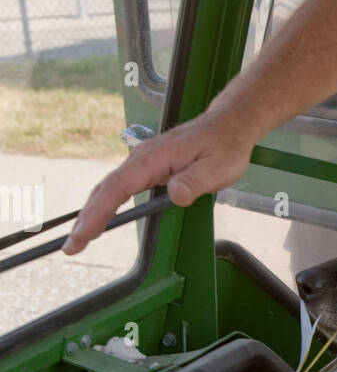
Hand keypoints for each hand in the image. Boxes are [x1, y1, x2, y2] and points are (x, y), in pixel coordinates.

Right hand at [62, 110, 254, 253]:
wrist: (229, 125)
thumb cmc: (224, 146)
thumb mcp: (217, 167)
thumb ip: (194, 181)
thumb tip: (175, 195)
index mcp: (154, 158)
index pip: (119, 187)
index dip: (99, 212)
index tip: (84, 233)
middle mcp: (142, 158)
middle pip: (106, 189)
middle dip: (86, 218)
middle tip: (71, 247)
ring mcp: (143, 162)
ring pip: (110, 188)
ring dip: (92, 213)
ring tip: (79, 239)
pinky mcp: (148, 167)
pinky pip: (120, 187)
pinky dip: (105, 204)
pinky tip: (99, 220)